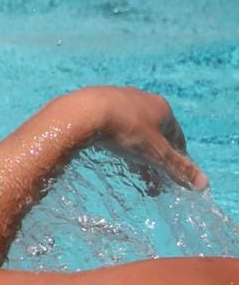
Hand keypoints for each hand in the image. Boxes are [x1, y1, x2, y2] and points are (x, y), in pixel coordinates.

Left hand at [61, 86, 208, 191]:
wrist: (82, 113)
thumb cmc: (126, 130)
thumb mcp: (157, 153)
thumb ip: (179, 168)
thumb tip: (203, 184)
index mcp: (161, 107)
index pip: (177, 138)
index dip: (176, 160)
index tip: (172, 178)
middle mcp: (141, 99)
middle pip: (154, 136)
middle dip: (154, 162)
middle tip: (152, 185)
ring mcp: (116, 99)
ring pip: (132, 131)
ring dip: (135, 155)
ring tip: (133, 175)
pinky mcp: (94, 103)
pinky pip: (111, 126)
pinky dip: (115, 143)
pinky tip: (110, 155)